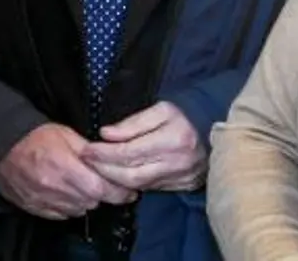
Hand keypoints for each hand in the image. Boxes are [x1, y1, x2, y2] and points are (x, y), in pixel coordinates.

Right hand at [0, 123, 136, 220]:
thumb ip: (90, 150)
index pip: (102, 189)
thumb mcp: (66, 134)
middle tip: (104, 184)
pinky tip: (67, 192)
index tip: (129, 190)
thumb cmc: (35, 137)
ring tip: (82, 185)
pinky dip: (69, 206)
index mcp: (66, 166)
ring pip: (79, 210)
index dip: (119, 192)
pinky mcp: (36, 208)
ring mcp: (45, 200)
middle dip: (102, 194)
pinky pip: (62, 214)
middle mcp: (56, 187)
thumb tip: (111, 161)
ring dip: (86, 201)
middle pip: (93, 201)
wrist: (2, 146)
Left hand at [82, 101, 205, 192]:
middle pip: (130, 173)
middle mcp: (177, 163)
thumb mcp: (160, 109)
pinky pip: (146, 188)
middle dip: (103, 168)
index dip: (104, 153)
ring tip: (95, 167)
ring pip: (136, 184)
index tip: (87, 149)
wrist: (211, 131)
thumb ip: (133, 123)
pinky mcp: (177, 186)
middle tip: (86, 160)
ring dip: (111, 178)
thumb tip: (106, 134)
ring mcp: (178, 178)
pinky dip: (126, 183)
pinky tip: (113, 175)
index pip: (130, 152)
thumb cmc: (182, 116)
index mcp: (173, 139)